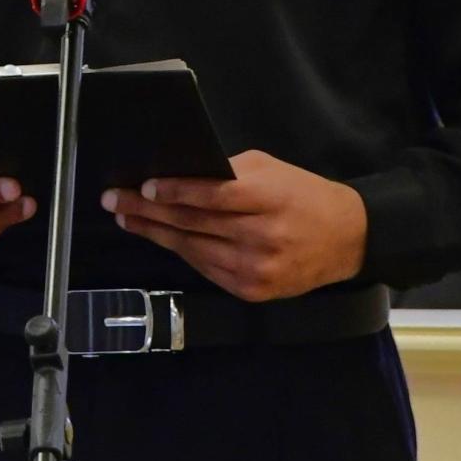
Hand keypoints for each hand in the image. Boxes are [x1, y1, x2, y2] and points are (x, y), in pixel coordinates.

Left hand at [101, 149, 367, 300]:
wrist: (346, 238)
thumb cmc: (302, 194)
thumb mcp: (270, 169)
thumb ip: (228, 173)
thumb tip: (179, 174)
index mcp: (267, 199)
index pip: (212, 196)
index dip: (175, 191)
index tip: (143, 186)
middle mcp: (261, 237)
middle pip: (193, 223)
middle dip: (148, 211)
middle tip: (115, 200)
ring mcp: (255, 268)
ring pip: (193, 249)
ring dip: (155, 233)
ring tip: (126, 218)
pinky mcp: (252, 290)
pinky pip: (205, 268)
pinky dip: (181, 251)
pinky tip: (160, 237)